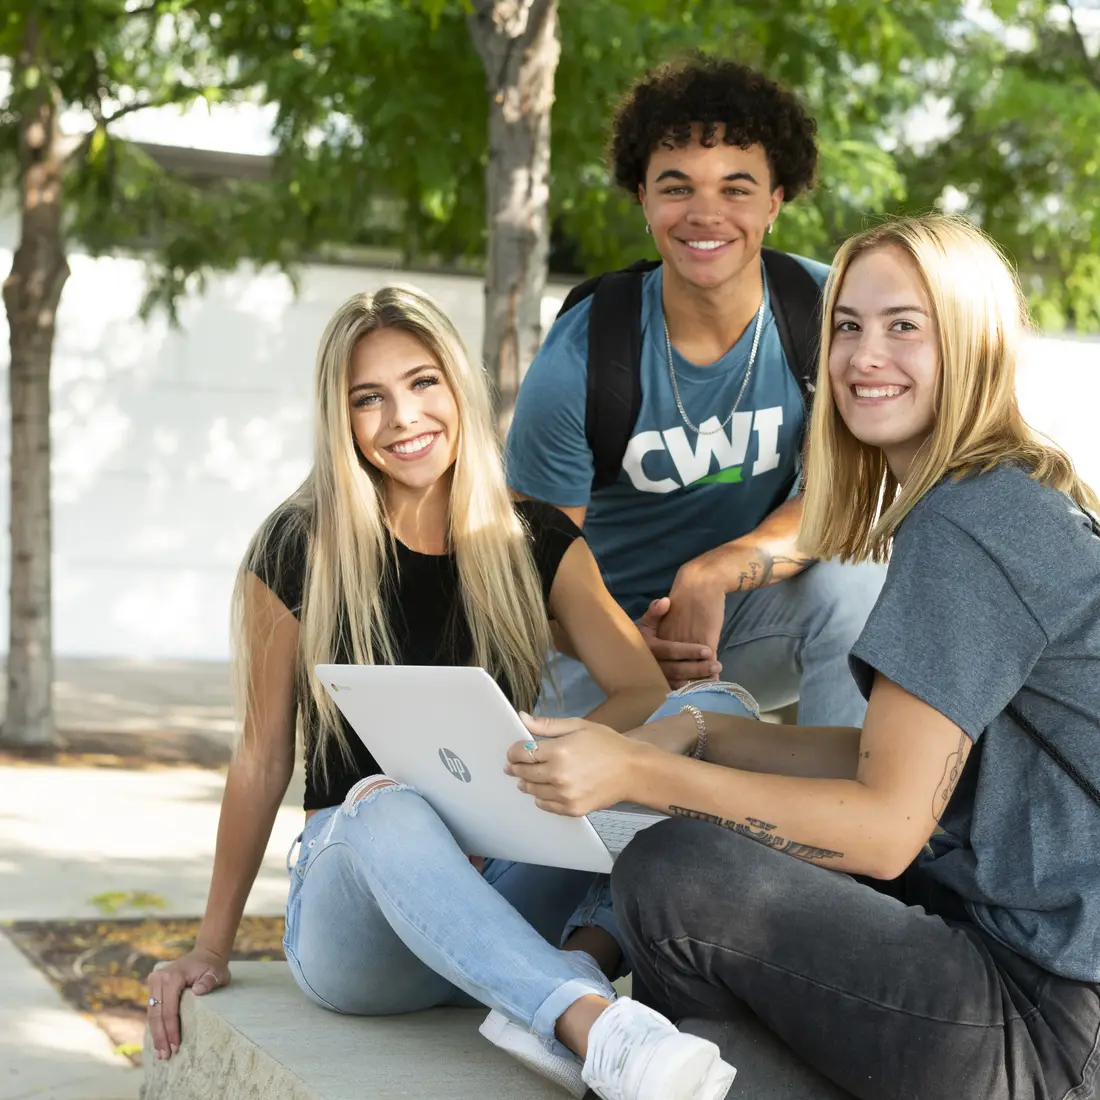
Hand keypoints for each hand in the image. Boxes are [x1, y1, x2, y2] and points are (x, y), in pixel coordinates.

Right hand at [146, 947, 229, 1060]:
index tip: (176, 1046)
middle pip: (156, 1014)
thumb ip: (209, 981)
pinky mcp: (154, 988)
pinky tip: (158, 1041)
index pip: (169, 1009)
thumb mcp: (217, 973)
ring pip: (151, 1014)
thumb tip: (197, 991)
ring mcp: (154, 982)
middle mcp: (158, 978)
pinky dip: (156, 1026)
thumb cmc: (212, 966)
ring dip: (156, 1034)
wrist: (206, 954)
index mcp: (172, 976)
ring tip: (161, 1054)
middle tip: (165, 1056)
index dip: (171, 1029)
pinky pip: (153, 1010)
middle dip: (160, 1037)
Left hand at [505, 713, 642, 815]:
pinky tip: (541, 792)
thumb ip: (547, 725)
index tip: (513, 752)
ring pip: (532, 791)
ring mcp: (564, 794)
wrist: (632, 770)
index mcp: (558, 750)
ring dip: (526, 784)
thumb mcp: (578, 726)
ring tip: (525, 779)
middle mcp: (558, 774)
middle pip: (524, 772)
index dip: (513, 752)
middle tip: (513, 766)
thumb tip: (522, 718)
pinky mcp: (572, 808)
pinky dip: (540, 799)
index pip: (522, 753)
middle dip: (516, 767)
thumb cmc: (607, 744)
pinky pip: (545, 805)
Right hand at [637, 597, 722, 687]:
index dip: (689, 651)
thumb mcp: (647, 622)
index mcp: (648, 647)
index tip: (708, 650)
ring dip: (696, 681)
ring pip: (676, 683)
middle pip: (676, 669)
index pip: (670, 650)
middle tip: (717, 666)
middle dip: (697, 668)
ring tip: (714, 678)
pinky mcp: (658, 688)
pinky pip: (674, 691)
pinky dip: (688, 692)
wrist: (628, 654)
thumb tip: (666, 601)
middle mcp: (650, 666)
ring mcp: (654, 679)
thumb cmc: (644, 635)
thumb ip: (655, 612)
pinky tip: (703, 690)